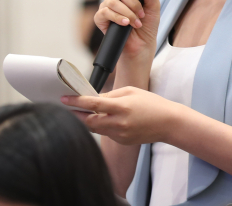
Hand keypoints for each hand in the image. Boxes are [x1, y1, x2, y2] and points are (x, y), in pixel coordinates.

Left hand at [62, 87, 178, 144]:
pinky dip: (101, 125)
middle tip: (68, 108)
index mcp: (122, 107)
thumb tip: (95, 98)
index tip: (64, 99)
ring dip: (87, 121)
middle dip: (76, 115)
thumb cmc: (151, 103)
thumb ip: (112, 94)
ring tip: (82, 112)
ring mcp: (120, 134)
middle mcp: (119, 123)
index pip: (93, 104)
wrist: (167, 122)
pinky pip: (106, 133)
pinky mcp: (122, 141)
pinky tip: (103, 119)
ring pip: (96, 129)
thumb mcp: (132, 91)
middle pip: (89, 121)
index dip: (77, 102)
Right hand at [94, 0, 160, 58]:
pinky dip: (118, 18)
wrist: (142, 45)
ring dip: (128, 13)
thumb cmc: (147, 25)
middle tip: (141, 13)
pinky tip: (126, 24)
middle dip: (133, 2)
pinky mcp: (100, 18)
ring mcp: (106, 6)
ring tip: (136, 22)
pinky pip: (105, 12)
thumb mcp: (154, 6)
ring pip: (113, 1)